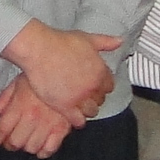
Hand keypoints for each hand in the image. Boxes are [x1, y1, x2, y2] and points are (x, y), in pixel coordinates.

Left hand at [0, 77, 77, 157]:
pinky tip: (40, 148)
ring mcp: (47, 124)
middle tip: (9, 142)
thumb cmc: (42, 75)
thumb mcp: (18, 82)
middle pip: (15, 142)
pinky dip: (43, 152)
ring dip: (26, 147)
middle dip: (9, 145)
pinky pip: (50, 148)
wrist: (66, 72)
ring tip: (25, 142)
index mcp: (19, 106)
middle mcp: (32, 117)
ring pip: (31, 147)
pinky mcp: (62, 128)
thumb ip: (3, 98)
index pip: (2, 129)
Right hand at [6, 21, 120, 121]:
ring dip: (87, 109)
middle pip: (100, 99)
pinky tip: (75, 118)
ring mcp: (79, 98)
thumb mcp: (87, 39)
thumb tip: (119, 41)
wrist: (39, 49)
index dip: (101, 85)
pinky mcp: (65, 106)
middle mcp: (92, 86)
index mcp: (100, 71)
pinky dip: (78, 120)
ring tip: (80, 105)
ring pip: (92, 111)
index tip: (96, 85)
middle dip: (94, 97)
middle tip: (85, 94)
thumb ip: (105, 42)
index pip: (109, 86)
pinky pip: (78, 120)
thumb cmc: (60, 42)